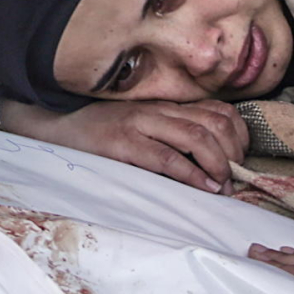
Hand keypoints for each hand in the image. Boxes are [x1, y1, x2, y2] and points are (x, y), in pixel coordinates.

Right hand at [0, 97, 248, 193]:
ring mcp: (140, 124)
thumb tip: (207, 162)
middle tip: (234, 180)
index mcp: (164, 106)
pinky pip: (167, 157)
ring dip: (218, 165)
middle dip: (233, 154)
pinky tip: (203, 187)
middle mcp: (157, 110)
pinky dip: (192, 174)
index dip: (239, 136)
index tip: (240, 160)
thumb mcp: (140, 127)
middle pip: (214, 124)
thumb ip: (169, 135)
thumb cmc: (98, 133)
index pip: (218, 111)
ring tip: (222, 186)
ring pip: (197, 137)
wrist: (53, 126)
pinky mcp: (123, 143)